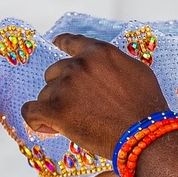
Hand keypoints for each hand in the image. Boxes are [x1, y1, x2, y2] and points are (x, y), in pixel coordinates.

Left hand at [21, 34, 167, 157]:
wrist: (144, 134)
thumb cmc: (147, 108)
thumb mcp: (137, 72)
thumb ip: (115, 65)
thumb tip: (106, 69)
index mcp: (98, 53)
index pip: (71, 42)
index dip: (62, 43)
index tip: (56, 42)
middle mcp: (79, 65)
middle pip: (54, 72)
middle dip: (63, 89)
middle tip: (80, 109)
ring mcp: (65, 86)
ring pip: (45, 94)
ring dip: (56, 108)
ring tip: (78, 124)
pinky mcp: (55, 109)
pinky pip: (31, 112)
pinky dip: (37, 121)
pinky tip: (49, 127)